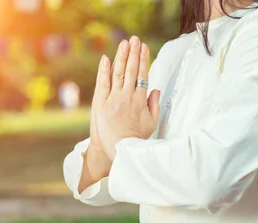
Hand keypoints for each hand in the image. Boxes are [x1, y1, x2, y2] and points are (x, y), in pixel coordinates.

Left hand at [94, 36, 160, 158]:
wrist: (121, 150)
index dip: (143, 60)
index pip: (143, 75)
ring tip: (124, 43)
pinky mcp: (102, 103)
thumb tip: (155, 90)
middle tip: (135, 39)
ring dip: (121, 57)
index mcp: (140, 100)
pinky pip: (103, 84)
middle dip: (133, 53)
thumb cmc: (137, 139)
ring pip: (119, 73)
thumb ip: (154, 105)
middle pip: (132, 70)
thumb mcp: (152, 123)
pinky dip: (104, 70)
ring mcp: (114, 99)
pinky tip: (106, 58)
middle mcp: (128, 96)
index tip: (144, 48)